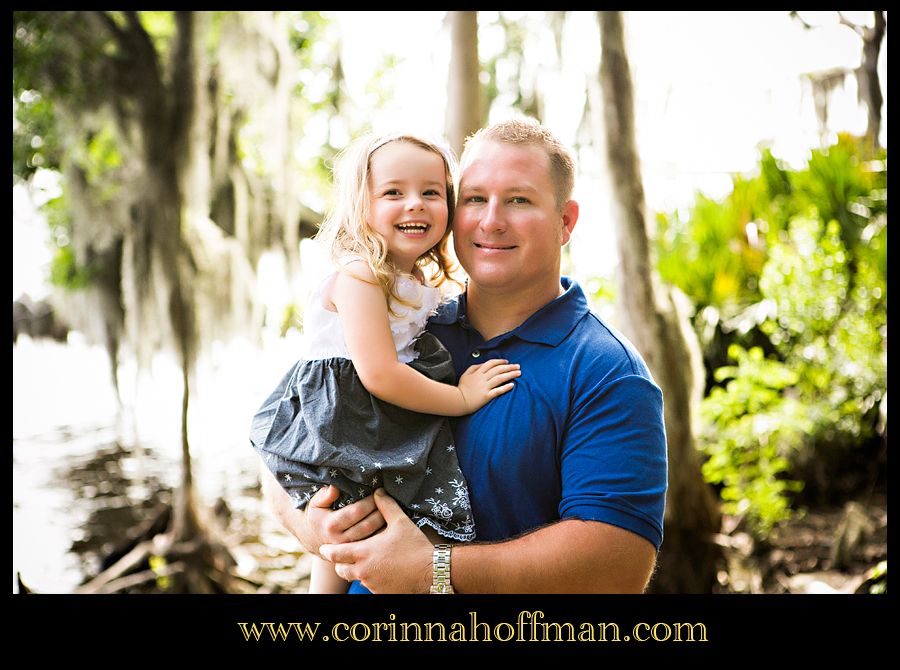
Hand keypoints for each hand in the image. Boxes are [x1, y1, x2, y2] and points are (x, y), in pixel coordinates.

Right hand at [261, 467, 384, 556]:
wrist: (312, 538)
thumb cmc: (317, 515)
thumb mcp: (315, 503)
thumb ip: (324, 495)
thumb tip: (334, 489)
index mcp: (331, 525)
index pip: (356, 512)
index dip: (370, 501)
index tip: (378, 492)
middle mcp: (340, 540)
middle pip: (367, 525)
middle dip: (381, 511)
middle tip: (388, 500)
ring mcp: (349, 549)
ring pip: (372, 537)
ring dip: (384, 524)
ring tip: (391, 510)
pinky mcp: (355, 554)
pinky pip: (373, 545)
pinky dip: (383, 535)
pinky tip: (389, 524)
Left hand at [320, 489, 434, 592]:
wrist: (431, 572)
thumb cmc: (414, 546)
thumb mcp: (400, 522)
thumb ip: (386, 506)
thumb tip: (378, 492)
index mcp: (364, 552)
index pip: (335, 554)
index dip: (327, 550)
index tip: (324, 547)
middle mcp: (364, 571)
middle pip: (341, 570)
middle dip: (340, 563)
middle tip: (344, 555)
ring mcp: (372, 584)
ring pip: (355, 578)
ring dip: (356, 571)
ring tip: (365, 561)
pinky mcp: (381, 593)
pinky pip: (369, 586)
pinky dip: (371, 579)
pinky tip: (382, 570)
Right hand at [457, 358, 520, 412]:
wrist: (458, 401)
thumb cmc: (462, 387)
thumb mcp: (465, 374)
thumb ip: (475, 367)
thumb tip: (484, 364)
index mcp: (478, 372)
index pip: (491, 363)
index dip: (500, 361)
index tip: (507, 362)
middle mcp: (482, 378)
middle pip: (498, 370)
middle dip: (509, 367)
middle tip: (518, 366)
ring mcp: (484, 387)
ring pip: (500, 378)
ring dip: (510, 375)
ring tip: (519, 373)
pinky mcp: (486, 396)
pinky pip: (497, 391)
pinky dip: (505, 388)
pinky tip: (512, 385)